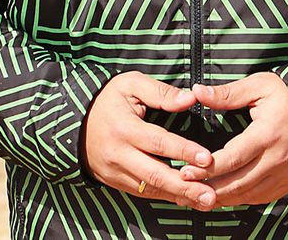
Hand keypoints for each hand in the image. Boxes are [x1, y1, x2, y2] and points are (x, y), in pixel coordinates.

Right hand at [82, 71, 217, 210]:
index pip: (158, 143)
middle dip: (186, 186)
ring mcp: (116, 172)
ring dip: (180, 197)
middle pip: (155, 174)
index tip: (208, 158)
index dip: (184, 151)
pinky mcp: (116, 182)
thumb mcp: (130, 85)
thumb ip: (161, 92)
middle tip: (211, 194)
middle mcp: (119, 154)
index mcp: (123, 128)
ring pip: (151, 188)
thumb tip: (190, 99)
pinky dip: (167, 197)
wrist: (76, 123)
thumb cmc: (108, 100)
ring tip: (206, 202)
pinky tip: (187, 199)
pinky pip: (144, 193)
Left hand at [177, 73, 287, 207]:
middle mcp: (278, 159)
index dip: (207, 169)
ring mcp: (287, 174)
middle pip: (238, 183)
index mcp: (267, 135)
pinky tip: (224, 197)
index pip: (232, 158)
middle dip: (209, 188)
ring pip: (249, 195)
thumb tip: (197, 91)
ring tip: (198, 197)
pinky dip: (242, 200)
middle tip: (184, 188)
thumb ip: (228, 93)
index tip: (185, 171)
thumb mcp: (260, 86)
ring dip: (223, 198)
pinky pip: (263, 197)